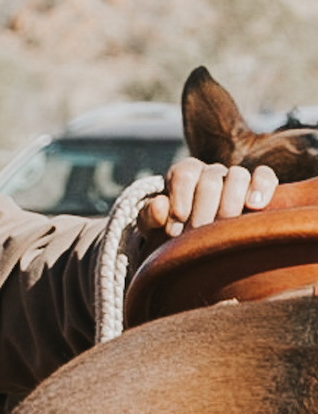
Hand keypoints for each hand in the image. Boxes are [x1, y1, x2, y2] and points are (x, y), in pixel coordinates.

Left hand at [137, 158, 278, 238]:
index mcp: (184, 174)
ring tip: (224, 226)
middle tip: (198, 236)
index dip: (179, 200)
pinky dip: (261, 188)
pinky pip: (264, 176)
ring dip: (230, 204)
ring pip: (238, 176)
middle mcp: (210, 172)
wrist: (193, 240)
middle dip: (203, 212)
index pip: (184, 174)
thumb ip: (149, 216)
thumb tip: (161, 205)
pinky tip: (254, 206)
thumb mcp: (152, 227)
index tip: (175, 228)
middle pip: (211, 180)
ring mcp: (235, 178)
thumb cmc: (172, 233)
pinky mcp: (257, 187)